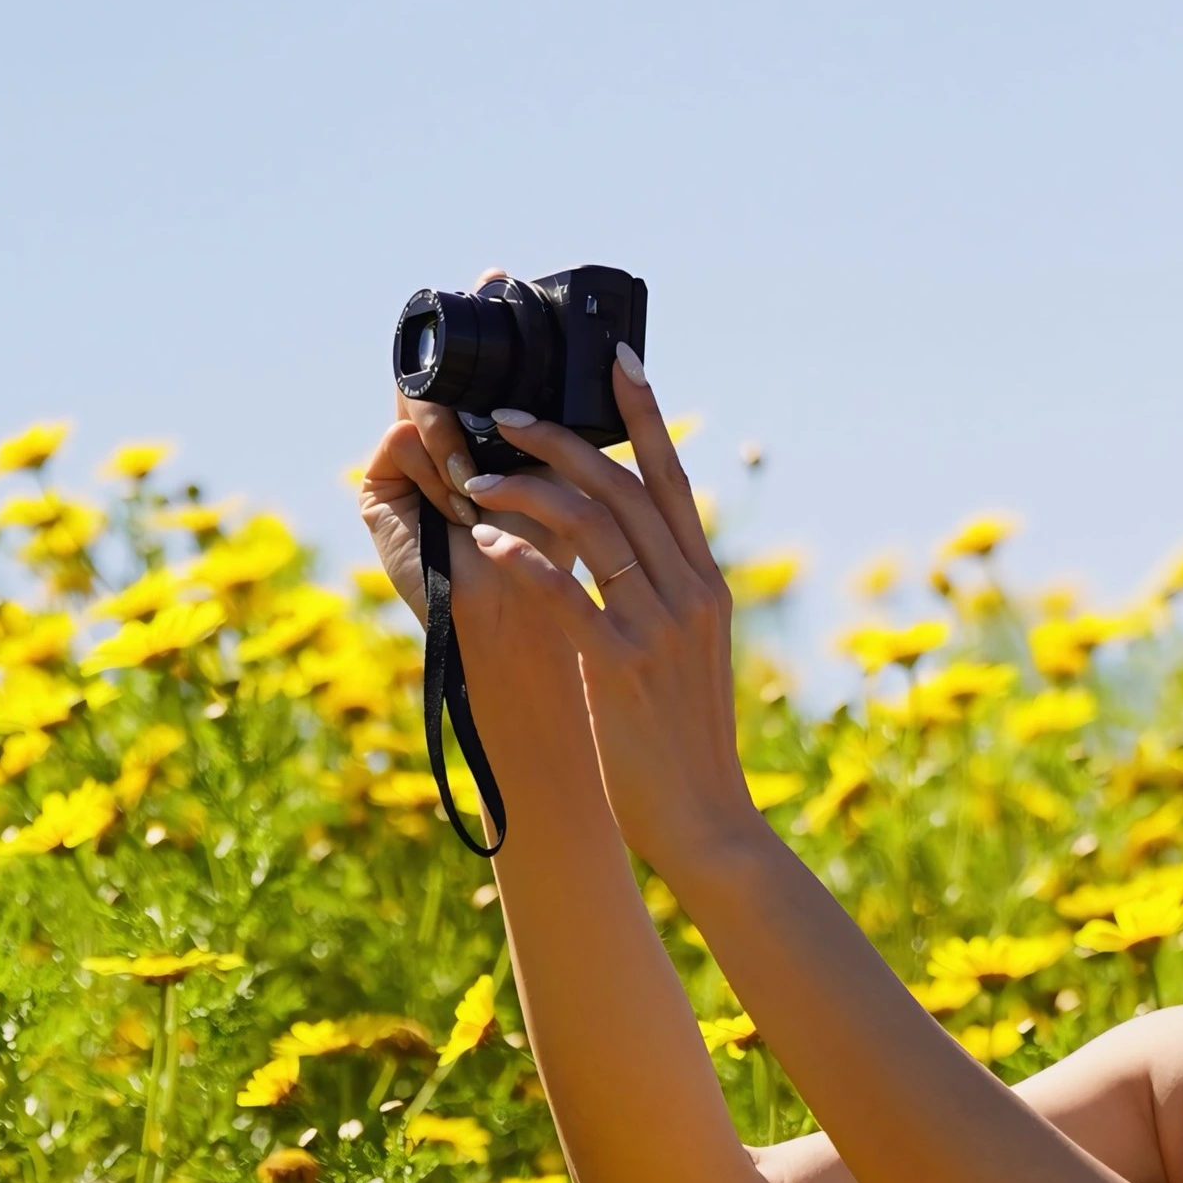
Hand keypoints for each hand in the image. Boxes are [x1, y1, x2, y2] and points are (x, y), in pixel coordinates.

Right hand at [354, 264, 538, 625]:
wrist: (522, 622)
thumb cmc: (553, 555)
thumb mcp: (565, 471)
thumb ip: (562, 419)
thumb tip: (613, 353)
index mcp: (478, 433)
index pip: (472, 368)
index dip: (483, 326)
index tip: (496, 273)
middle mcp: (436, 441)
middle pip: (437, 373)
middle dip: (463, 354)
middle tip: (482, 295)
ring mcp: (403, 463)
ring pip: (422, 404)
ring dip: (459, 440)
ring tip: (480, 486)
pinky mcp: (377, 489)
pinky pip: (401, 440)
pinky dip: (435, 466)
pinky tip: (458, 505)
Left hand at [457, 351, 762, 887]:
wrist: (707, 824)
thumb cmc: (683, 749)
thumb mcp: (686, 659)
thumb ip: (662, 603)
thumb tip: (625, 558)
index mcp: (706, 586)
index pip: (673, 480)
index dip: (645, 414)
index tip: (615, 358)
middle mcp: (690, 594)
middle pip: (622, 485)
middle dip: (560, 437)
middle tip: (506, 410)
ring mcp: (657, 629)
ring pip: (591, 525)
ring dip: (527, 489)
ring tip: (475, 475)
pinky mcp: (619, 668)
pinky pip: (565, 592)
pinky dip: (522, 556)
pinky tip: (486, 539)